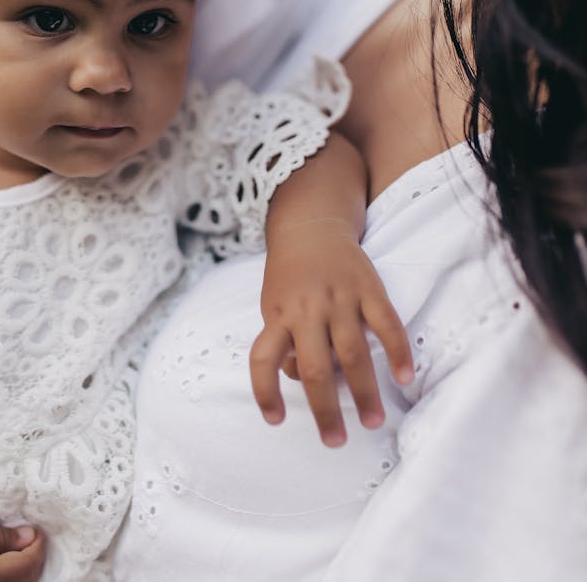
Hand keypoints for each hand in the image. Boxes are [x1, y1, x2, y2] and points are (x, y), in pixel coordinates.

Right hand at [0, 514, 45, 580]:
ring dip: (20, 568)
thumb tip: (29, 536)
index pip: (26, 565)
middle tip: (31, 536)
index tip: (38, 529)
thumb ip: (2, 536)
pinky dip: (5, 574)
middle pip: (22, 580)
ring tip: (18, 546)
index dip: (38, 546)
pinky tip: (2, 558)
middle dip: (32, 558)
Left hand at [250, 220, 413, 446]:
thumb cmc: (289, 275)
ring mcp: (339, 298)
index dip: (265, 392)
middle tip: (335, 440)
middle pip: (315, 369)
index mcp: (278, 314)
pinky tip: (404, 377)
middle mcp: (307, 309)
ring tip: (373, 421)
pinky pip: (386, 324)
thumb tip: (299, 380)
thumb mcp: (273, 304)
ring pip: (353, 354)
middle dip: (325, 410)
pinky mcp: (368, 289)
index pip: (263, 359)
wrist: (310, 226)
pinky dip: (397, 352)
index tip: (275, 420)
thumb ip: (282, 341)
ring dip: (365, 393)